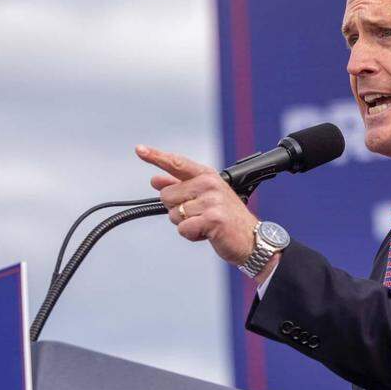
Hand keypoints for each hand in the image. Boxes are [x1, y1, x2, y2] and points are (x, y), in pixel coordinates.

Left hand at [135, 144, 257, 264]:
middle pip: (167, 195)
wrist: (251, 240)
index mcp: (207, 176)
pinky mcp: (212, 219)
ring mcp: (211, 201)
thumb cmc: (227, 218)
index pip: (177, 163)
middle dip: (177, 209)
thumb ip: (180, 187)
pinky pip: (183, 229)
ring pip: (174, 214)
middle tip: (200, 215)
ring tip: (206, 224)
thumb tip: (156, 180)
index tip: (139, 149)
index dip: (156, 156)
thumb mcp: (205, 197)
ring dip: (186, 224)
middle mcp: (209, 184)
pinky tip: (207, 233)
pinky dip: (191, 235)